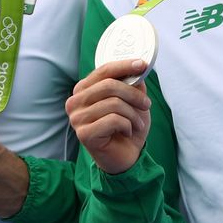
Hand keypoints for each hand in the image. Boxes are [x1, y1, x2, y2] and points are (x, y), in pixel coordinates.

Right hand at [67, 58, 151, 174]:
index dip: (124, 66)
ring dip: (133, 114)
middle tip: (147, 104)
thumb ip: (132, 84)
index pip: (103, 70)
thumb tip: (137, 70)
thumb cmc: (126, 127)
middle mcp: (75, 102)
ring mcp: (76, 118)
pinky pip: (113, 120)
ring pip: (114, 104)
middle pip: (109, 85)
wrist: (125, 157)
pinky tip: (127, 132)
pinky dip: (127, 125)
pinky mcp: (84, 134)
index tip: (142, 65)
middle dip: (133, 94)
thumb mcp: (132, 101)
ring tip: (137, 124)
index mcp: (83, 89)